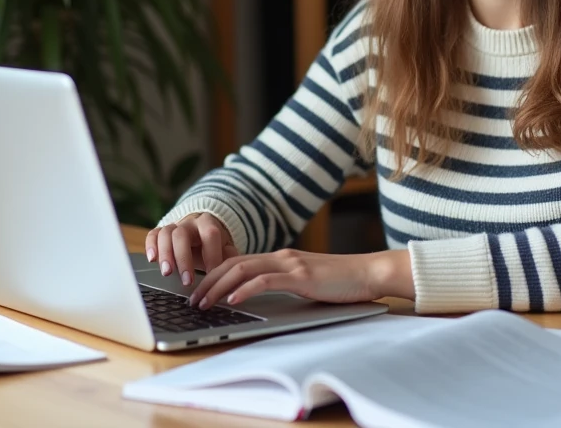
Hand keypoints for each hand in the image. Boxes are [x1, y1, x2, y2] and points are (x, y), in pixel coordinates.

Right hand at [145, 213, 238, 286]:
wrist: (201, 229)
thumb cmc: (214, 244)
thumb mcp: (225, 248)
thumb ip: (230, 258)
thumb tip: (237, 276)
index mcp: (209, 223)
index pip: (210, 234)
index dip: (211, 255)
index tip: (212, 276)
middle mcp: (189, 222)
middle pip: (182, 234)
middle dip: (184, 258)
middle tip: (187, 281)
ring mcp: (173, 226)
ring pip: (166, 234)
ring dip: (165, 254)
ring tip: (167, 273)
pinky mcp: (160, 231)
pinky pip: (152, 234)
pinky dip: (151, 246)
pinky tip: (152, 260)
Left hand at [189, 248, 402, 309]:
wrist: (369, 274)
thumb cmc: (340, 282)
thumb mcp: (305, 283)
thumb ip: (283, 285)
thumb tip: (258, 299)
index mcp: (280, 258)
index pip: (237, 262)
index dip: (213, 275)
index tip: (198, 291)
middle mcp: (281, 257)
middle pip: (233, 263)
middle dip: (208, 281)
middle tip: (192, 300)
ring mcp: (291, 264)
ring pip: (243, 269)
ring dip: (219, 287)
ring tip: (204, 302)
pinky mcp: (302, 276)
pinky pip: (266, 280)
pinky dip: (246, 289)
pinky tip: (234, 299)